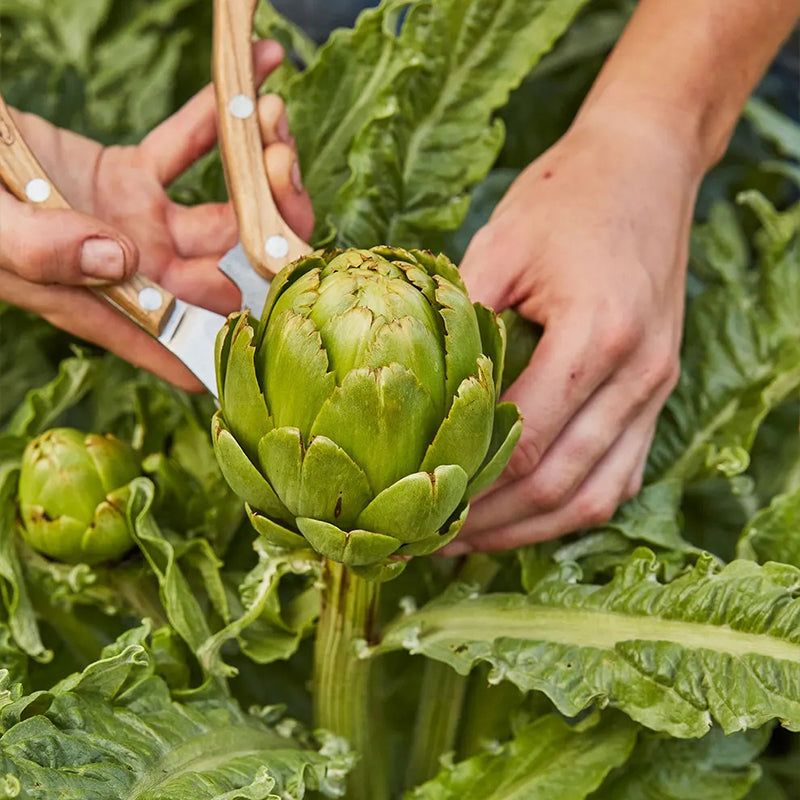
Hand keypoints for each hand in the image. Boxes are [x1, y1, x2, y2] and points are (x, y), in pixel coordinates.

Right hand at [0, 40, 313, 391]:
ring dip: (257, 166)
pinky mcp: (132, 176)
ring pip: (223, 208)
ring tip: (276, 120)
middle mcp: (135, 271)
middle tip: (286, 176)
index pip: (181, 340)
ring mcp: (138, 224)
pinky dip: (219, 113)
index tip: (291, 315)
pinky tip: (259, 71)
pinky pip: (187, 146)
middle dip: (270, 231)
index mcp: (102, 302)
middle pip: (227, 271)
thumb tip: (117, 259)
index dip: (238, 340)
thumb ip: (41, 248)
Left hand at [445, 109, 700, 553]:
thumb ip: (460, 324)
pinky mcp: (656, 391)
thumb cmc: (567, 197)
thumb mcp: (499, 245)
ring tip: (473, 539)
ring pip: (597, 494)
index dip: (470, 486)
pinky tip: (526, 513)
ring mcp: (657, 388)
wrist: (644, 168)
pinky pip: (619, 473)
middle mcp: (639, 374)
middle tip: (433, 539)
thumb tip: (409, 395)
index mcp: (598, 334)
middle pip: (561, 484)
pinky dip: (572, 504)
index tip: (419, 508)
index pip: (528, 440)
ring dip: (532, 528)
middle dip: (493, 523)